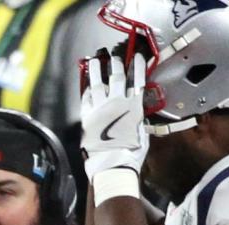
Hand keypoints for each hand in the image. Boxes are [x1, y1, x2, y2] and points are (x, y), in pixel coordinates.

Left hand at [80, 51, 147, 179]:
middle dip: (116, 64)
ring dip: (97, 70)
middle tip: (114, 57)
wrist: (111, 165)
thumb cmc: (130, 154)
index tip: (136, 56)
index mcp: (134, 106)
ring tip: (96, 60)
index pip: (137, 79)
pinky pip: (87, 98)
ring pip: (99, 82)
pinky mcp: (87, 116)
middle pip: (117, 77)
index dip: (137, 65)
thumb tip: (136, 116)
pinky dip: (88, 90)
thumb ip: (137, 120)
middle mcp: (117, 102)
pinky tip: (88, 86)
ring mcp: (100, 108)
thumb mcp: (142, 134)